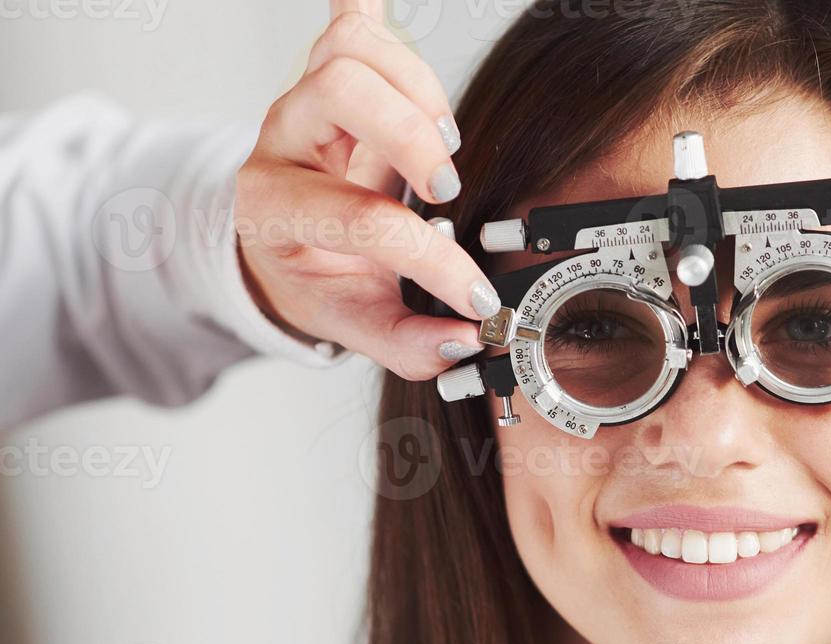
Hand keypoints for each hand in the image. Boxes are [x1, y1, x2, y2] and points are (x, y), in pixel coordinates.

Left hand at [234, 0, 496, 380]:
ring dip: (414, 85)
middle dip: (409, 133)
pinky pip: (348, 19)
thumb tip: (466, 338)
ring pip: (349, 48)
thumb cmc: (314, 276)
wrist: (274, 243)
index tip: (476, 295)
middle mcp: (284, 142)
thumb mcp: (350, 323)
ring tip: (445, 139)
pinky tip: (385, 8)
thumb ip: (406, 343)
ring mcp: (306, 100)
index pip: (364, 221)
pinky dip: (372, 8)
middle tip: (445, 187)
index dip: (434, 261)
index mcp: (277, 210)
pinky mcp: (330, 74)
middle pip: (338, 90)